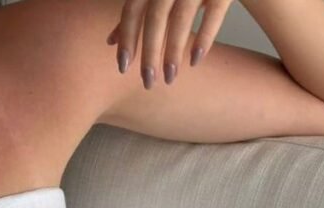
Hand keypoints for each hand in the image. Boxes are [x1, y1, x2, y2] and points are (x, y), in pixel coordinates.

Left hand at [106, 0, 235, 87]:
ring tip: (169, 78)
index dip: (127, 38)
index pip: (133, 9)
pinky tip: (195, 61)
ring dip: (173, 51)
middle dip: (150, 52)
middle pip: (156, 17)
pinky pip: (213, 14)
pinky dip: (204, 38)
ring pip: (181, 18)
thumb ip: (136, 11)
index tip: (123, 68)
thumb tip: (111, 40)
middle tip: (147, 83)